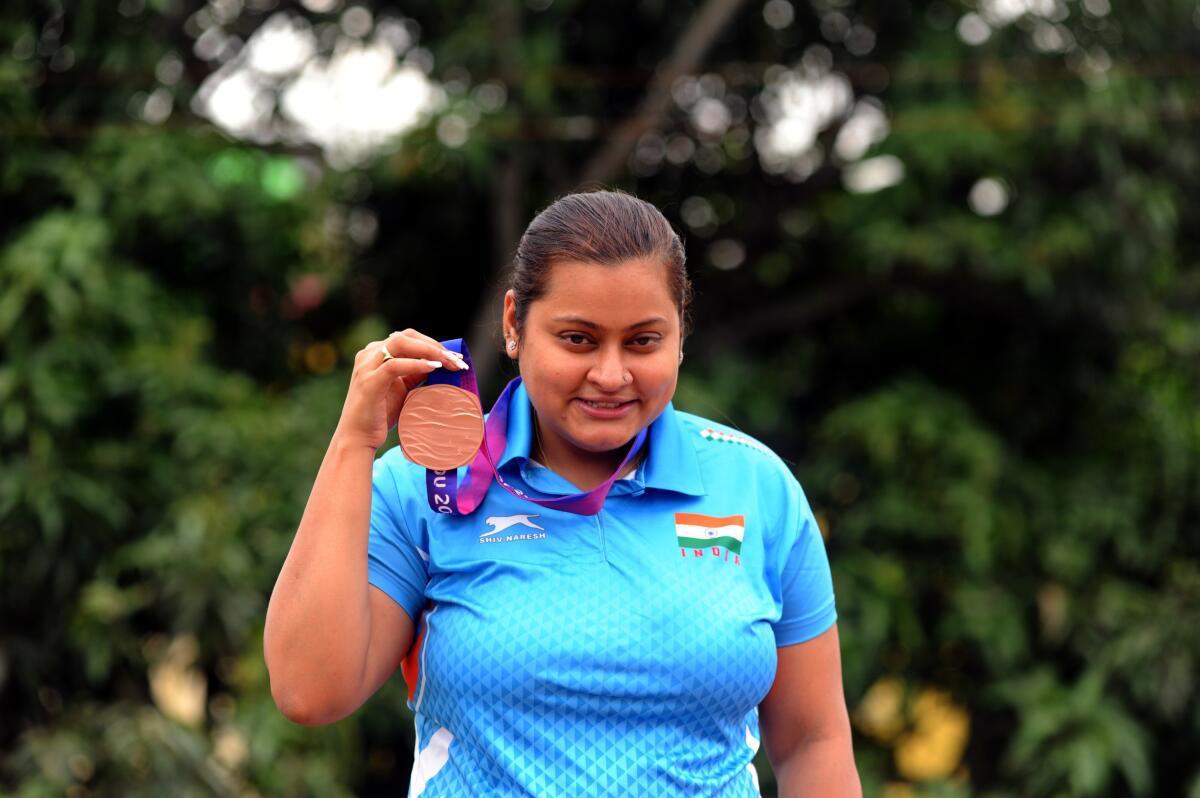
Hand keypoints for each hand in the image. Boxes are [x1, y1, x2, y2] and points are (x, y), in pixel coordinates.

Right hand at [332, 329, 467, 450]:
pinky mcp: (369, 382)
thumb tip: (440, 363)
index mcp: (376, 353)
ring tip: (448, 362)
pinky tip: (433, 368)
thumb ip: (416, 373)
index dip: (433, 343)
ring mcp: (366, 367)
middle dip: (434, 345)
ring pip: (400, 343)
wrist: (358, 437)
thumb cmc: (380, 413)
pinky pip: (394, 365)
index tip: (455, 357)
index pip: (408, 338)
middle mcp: (369, 355)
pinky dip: (416, 364)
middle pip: (406, 336)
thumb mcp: (403, 388)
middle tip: (456, 359)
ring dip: (429, 350)